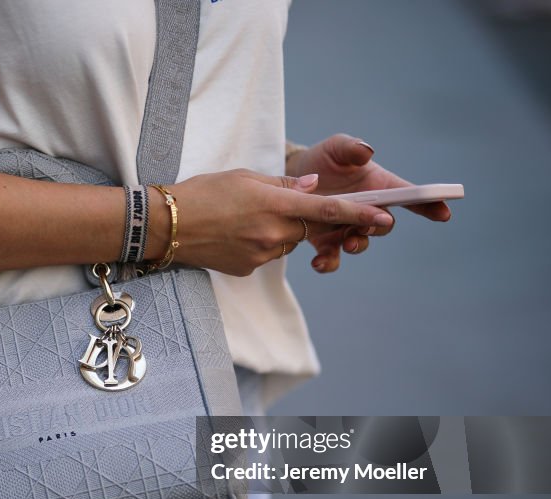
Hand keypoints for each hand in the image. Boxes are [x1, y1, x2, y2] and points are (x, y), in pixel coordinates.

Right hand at [158, 169, 394, 276]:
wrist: (166, 225)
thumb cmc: (202, 193)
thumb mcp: (244, 177)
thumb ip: (283, 184)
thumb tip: (312, 188)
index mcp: (275, 204)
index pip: (327, 210)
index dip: (359, 214)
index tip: (384, 216)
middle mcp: (273, 233)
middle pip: (306, 228)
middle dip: (300, 218)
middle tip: (270, 204)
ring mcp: (261, 255)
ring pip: (286, 242)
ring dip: (277, 230)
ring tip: (242, 218)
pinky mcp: (248, 269)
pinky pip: (267, 254)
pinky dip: (259, 243)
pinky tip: (233, 233)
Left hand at [287, 134, 451, 272]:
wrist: (293, 176)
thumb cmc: (323, 159)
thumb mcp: (336, 148)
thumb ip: (351, 148)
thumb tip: (366, 151)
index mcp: (379, 187)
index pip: (409, 196)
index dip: (429, 204)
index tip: (444, 212)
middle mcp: (367, 211)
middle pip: (383, 224)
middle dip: (380, 227)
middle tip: (369, 226)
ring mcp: (346, 228)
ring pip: (361, 243)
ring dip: (358, 245)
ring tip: (347, 244)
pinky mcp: (325, 241)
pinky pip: (331, 257)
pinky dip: (328, 262)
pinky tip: (318, 263)